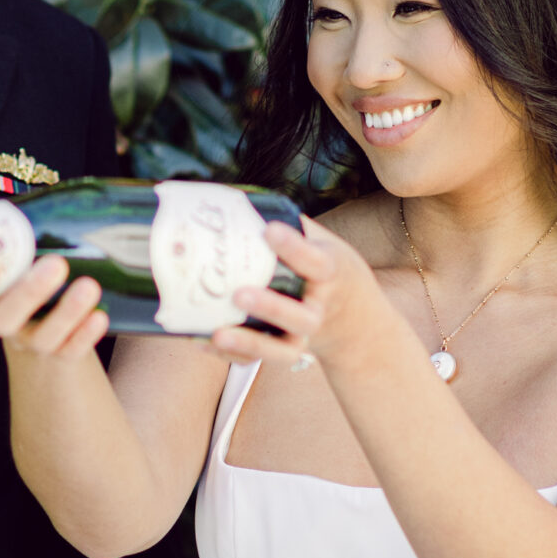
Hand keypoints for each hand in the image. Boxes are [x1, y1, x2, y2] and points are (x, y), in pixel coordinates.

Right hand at [0, 196, 107, 358]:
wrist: (48, 324)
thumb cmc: (22, 276)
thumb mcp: (5, 252)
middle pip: (2, 319)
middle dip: (28, 292)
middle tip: (55, 264)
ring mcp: (29, 342)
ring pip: (42, 337)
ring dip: (66, 312)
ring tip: (89, 285)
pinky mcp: (60, 355)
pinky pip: (70, 352)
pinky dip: (85, 335)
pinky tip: (100, 317)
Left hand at [210, 216, 387, 373]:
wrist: (353, 317)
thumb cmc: (327, 270)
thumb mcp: (323, 243)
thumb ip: (293, 225)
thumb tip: (242, 198)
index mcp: (331, 274)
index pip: (317, 262)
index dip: (294, 247)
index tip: (270, 230)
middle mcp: (319, 308)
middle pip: (300, 317)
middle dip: (271, 307)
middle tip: (240, 294)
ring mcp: (302, 335)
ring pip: (281, 348)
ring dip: (249, 342)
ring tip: (217, 333)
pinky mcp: (284, 351)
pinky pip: (258, 359)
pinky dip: (231, 354)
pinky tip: (202, 340)